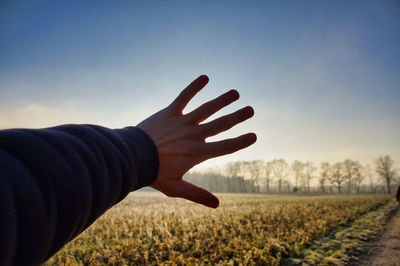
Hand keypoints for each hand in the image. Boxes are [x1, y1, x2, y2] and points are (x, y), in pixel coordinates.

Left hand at [137, 75, 255, 207]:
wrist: (131, 157)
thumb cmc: (153, 174)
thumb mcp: (176, 188)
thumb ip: (197, 194)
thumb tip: (217, 205)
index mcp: (197, 153)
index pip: (225, 147)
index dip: (240, 141)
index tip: (253, 135)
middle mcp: (194, 135)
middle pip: (220, 124)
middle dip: (237, 117)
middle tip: (251, 110)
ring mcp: (182, 122)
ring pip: (207, 109)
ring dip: (222, 100)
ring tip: (235, 93)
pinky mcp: (170, 112)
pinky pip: (184, 97)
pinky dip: (194, 87)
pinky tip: (205, 77)